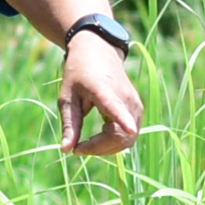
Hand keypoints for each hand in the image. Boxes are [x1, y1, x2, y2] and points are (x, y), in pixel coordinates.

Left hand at [57, 35, 145, 157]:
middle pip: (121, 135)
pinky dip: (114, 142)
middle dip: (99, 149)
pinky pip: (129, 135)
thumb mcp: (67, 98)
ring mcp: (135, 105)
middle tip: (77, 148)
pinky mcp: (138, 110)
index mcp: (105, 91)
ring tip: (84, 143)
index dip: (124, 120)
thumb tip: (66, 150)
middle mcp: (125, 98)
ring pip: (127, 139)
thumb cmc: (78, 75)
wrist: (98, 53)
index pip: (117, 108)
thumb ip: (70, 124)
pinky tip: (98, 139)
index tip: (130, 129)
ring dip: (106, 148)